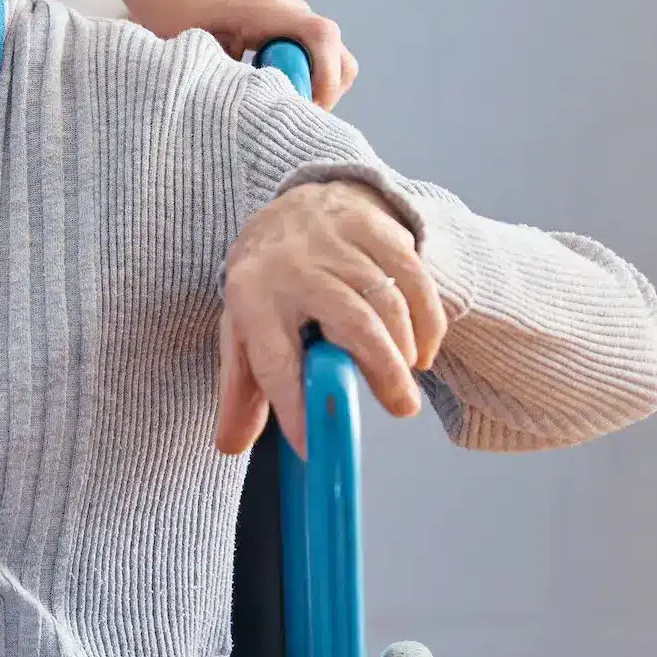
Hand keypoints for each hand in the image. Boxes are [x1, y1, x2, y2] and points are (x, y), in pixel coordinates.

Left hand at [119, 0, 356, 108]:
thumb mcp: (190, 41)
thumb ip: (223, 74)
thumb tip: (250, 110)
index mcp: (269, 10)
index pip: (322, 38)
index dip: (324, 78)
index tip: (307, 110)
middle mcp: (287, 11)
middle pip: (336, 55)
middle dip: (324, 92)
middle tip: (290, 118)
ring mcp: (284, 17)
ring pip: (321, 58)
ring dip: (307, 85)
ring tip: (272, 107)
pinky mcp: (273, 25)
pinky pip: (301, 55)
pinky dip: (293, 77)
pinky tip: (259, 92)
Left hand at [215, 178, 445, 456]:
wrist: (292, 208)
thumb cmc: (269, 284)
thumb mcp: (243, 328)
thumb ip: (241, 390)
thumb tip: (230, 445)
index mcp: (250, 295)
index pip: (273, 360)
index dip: (294, 407)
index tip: (314, 447)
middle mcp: (293, 265)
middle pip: (352, 323)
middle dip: (383, 371)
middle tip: (400, 407)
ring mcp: (336, 241)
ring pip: (388, 304)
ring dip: (404, 350)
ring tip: (403, 376)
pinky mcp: (375, 227)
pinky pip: (415, 280)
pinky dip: (427, 322)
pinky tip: (420, 348)